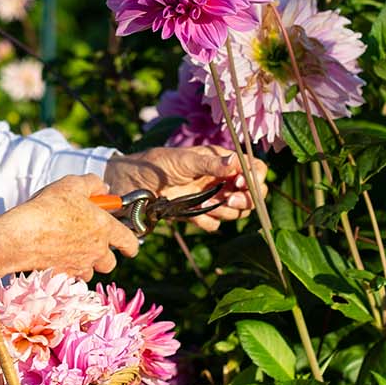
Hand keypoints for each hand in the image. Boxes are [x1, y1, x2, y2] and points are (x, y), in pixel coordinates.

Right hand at [0, 174, 138, 279]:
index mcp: (105, 229)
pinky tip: (54, 256)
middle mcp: (96, 251)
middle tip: (90, 242)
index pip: (130, 242)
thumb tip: (104, 188)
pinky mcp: (63, 276)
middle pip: (110, 262)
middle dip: (104, 255)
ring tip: (69, 248)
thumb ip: (93, 184)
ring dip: (85, 263)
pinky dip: (67, 269)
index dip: (131, 245)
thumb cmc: (48, 207)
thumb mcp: (72, 185)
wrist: (22, 235)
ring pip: (90, 271)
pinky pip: (71, 276)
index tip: (129, 247)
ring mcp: (80, 266)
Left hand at [103, 146, 267, 231]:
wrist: (130, 184)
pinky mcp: (197, 214)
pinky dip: (206, 221)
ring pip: (236, 212)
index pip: (255, 169)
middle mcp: (220, 179)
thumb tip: (235, 162)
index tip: (241, 183)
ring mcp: (210, 197)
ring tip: (206, 205)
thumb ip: (210, 163)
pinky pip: (214, 224)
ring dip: (226, 212)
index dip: (255, 178)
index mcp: (221, 161)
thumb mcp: (183, 160)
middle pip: (252, 194)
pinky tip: (191, 215)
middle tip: (226, 200)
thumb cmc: (156, 164)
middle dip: (244, 200)